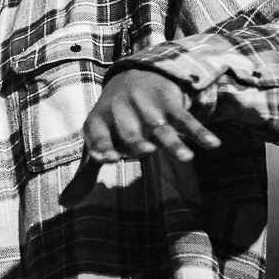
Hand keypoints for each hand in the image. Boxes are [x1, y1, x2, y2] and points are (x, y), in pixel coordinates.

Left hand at [60, 69, 220, 205]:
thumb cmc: (112, 120)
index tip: (103, 157)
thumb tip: (66, 203)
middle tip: (146, 153)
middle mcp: (121, 111)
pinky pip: (185, 120)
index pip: (98, 135)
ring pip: (160, 128)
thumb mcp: (97, 139)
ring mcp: (147, 107)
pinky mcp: (169, 103)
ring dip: (174, 143)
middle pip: (129, 131)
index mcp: (99, 121)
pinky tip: (213, 145)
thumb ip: (86, 173)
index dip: (100, 145)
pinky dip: (199, 132)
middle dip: (136, 142)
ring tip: (187, 159)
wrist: (134, 75)